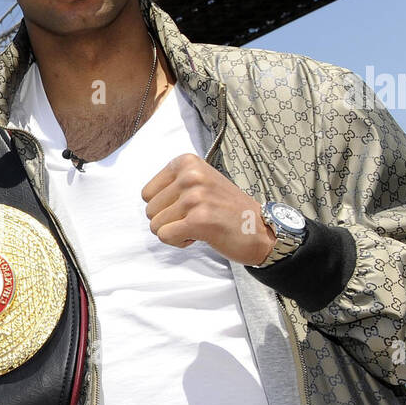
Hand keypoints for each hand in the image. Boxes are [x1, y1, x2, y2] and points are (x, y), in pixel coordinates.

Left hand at [142, 154, 275, 265]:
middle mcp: (190, 175)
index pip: (147, 194)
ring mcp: (195, 197)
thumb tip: (144, 197)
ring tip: (201, 225)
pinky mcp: (199, 220)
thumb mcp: (200, 182)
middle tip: (197, 218)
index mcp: (186, 162)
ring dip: (176, 232)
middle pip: (149, 211)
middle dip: (169, 221)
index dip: (165, 207)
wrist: (261, 229)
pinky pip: (165, 237)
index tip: (190, 207)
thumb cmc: (225, 209)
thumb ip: (173, 183)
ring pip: (155, 226)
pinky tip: (201, 235)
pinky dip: (179, 242)